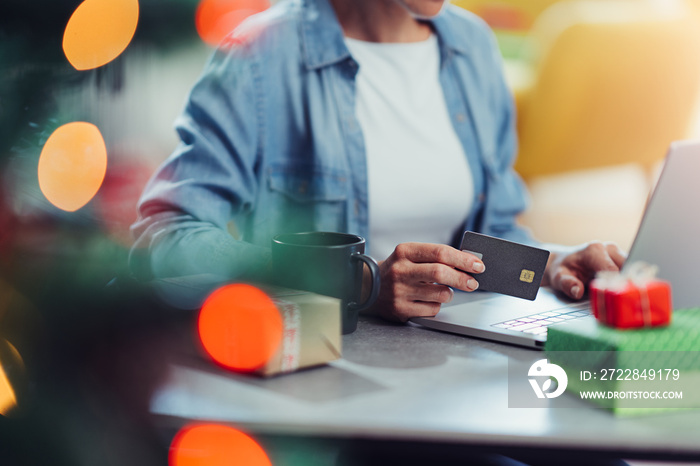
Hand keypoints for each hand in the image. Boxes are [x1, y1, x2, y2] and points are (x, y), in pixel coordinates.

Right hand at [367, 243, 484, 321]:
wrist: (369, 288)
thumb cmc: (399, 270)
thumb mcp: (411, 256)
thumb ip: (435, 257)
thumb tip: (467, 263)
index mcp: (404, 251)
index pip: (440, 252)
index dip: (463, 259)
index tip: (478, 265)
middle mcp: (400, 270)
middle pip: (441, 273)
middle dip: (463, 278)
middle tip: (473, 283)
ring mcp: (399, 291)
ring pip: (440, 294)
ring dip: (449, 293)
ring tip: (444, 291)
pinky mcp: (400, 310)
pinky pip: (432, 310)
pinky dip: (436, 305)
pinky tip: (428, 300)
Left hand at [542, 241, 626, 299]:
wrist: (564, 261)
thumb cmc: (563, 269)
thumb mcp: (558, 277)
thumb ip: (567, 284)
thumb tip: (577, 291)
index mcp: (594, 250)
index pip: (612, 269)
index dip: (615, 285)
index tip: (615, 298)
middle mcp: (608, 248)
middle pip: (626, 269)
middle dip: (625, 285)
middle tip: (619, 301)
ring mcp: (617, 253)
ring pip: (633, 271)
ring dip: (629, 284)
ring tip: (620, 297)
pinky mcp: (623, 260)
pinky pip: (632, 272)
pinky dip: (629, 283)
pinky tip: (623, 292)